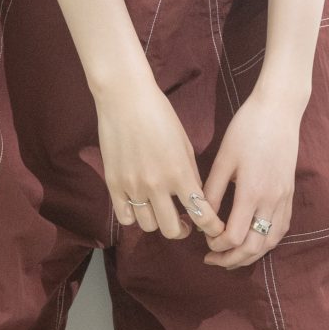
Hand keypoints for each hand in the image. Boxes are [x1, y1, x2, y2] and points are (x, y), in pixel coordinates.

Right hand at [96, 71, 227, 244]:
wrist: (125, 99)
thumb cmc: (159, 115)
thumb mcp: (185, 144)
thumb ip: (190, 174)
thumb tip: (195, 198)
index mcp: (180, 173)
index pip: (201, 214)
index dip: (211, 227)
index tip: (214, 229)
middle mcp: (156, 185)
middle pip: (171, 230)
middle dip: (182, 230)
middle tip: (185, 223)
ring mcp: (132, 186)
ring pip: (148, 226)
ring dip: (158, 222)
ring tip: (161, 212)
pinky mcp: (113, 184)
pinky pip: (125, 217)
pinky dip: (135, 217)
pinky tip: (140, 206)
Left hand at [199, 79, 303, 268]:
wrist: (279, 110)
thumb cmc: (247, 129)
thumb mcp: (223, 158)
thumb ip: (212, 190)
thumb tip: (201, 216)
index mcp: (251, 192)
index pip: (234, 236)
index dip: (217, 245)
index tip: (204, 240)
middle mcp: (271, 200)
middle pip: (254, 247)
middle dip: (232, 259)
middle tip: (213, 260)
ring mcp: (284, 198)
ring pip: (270, 241)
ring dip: (251, 255)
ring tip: (232, 258)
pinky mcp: (290, 194)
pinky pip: (281, 228)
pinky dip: (267, 241)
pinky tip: (254, 241)